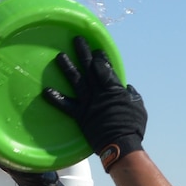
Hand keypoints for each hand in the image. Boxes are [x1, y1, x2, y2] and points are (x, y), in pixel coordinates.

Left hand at [41, 36, 146, 170]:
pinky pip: (66, 106)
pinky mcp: (80, 116)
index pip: (105, 68)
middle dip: (83, 52)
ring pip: (77, 81)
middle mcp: (99, 93)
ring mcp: (88, 103)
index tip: (96, 48)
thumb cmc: (132, 126)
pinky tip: (46, 90)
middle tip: (76, 39)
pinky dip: (56, 98)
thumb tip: (128, 89)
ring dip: (68, 68)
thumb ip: (132, 96)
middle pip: (90, 68)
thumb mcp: (139, 107)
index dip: (100, 57)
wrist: (121, 145)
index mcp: (114, 89)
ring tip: (60, 56)